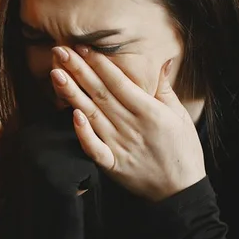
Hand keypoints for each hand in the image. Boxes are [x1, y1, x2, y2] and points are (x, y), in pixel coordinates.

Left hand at [50, 45, 205, 200]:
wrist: (181, 191)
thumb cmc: (183, 151)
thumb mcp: (180, 115)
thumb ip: (165, 88)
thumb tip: (163, 60)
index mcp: (149, 111)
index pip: (118, 82)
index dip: (99, 64)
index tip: (82, 47)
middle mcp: (131, 125)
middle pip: (100, 93)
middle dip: (79, 71)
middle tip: (60, 51)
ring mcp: (120, 145)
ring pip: (92, 114)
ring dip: (73, 94)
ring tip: (56, 74)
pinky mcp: (113, 164)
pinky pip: (94, 148)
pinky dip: (83, 133)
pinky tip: (71, 116)